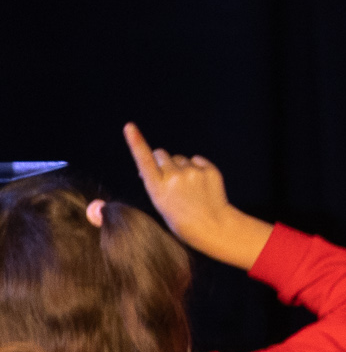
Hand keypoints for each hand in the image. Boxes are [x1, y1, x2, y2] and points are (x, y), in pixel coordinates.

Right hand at [122, 124, 273, 268]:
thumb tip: (153, 162)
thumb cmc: (180, 215)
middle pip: (161, 154)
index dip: (135, 142)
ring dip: (180, 166)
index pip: (143, 160)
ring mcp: (193, 173)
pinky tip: (199, 183)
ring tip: (187, 186)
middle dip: (162, 161)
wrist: (211, 224)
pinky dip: (196, 167)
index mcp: (157, 188)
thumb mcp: (159, 201)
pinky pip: (196, 159)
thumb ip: (155, 180)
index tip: (130, 126)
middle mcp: (174, 177)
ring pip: (179, 158)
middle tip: (169, 177)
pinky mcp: (209, 170)